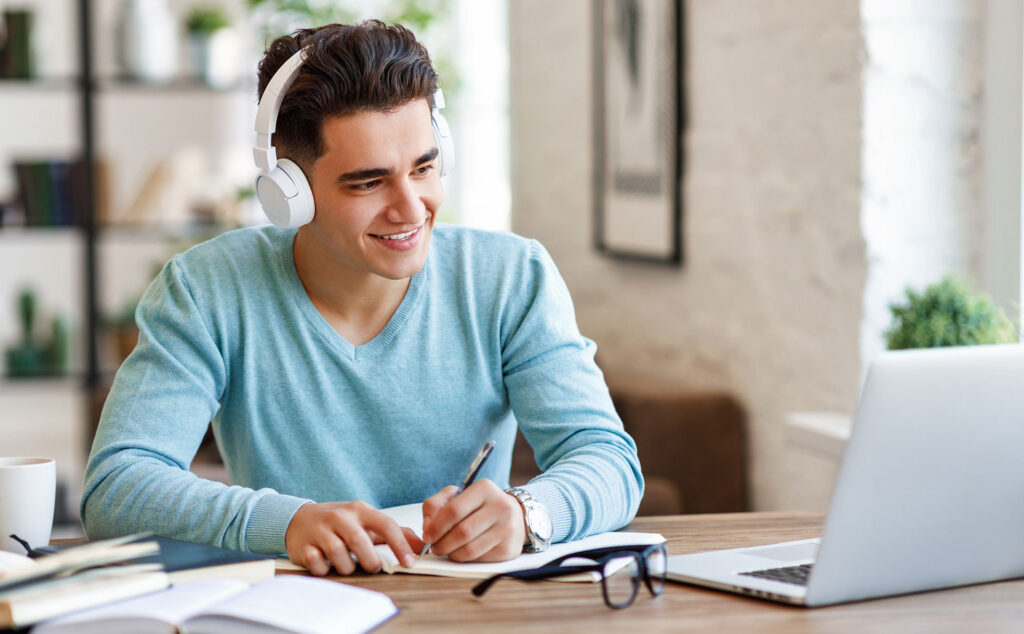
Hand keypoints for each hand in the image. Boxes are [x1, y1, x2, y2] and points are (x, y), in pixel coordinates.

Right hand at [284, 501, 421, 575]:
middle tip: (373, 566)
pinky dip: (325, 569)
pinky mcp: (303, 545)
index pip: (385, 524)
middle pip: (359, 541)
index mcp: (360, 510)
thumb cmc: (340, 522)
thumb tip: (420, 546)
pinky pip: (317, 563)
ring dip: (347, 567)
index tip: (409, 562)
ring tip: (347, 565)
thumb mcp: (366, 521)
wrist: (299, 518)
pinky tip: (326, 564)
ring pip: (338, 554)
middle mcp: (340, 517)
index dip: (400, 544)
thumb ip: (394, 532)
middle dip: (370, 560)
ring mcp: (320, 530)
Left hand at [421, 479, 525, 562]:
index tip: (427, 536)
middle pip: (461, 532)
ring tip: (447, 550)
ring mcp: (507, 528)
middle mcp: (500, 506)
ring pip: (469, 549)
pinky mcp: (509, 548)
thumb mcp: (458, 496)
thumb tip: (427, 527)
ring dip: (452, 554)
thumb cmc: (480, 506)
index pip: (454, 510)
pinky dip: (465, 559)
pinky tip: (463, 552)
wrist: (514, 517)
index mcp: (484, 489)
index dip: (436, 526)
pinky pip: (479, 559)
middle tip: (435, 547)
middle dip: (442, 543)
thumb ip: (436, 505)